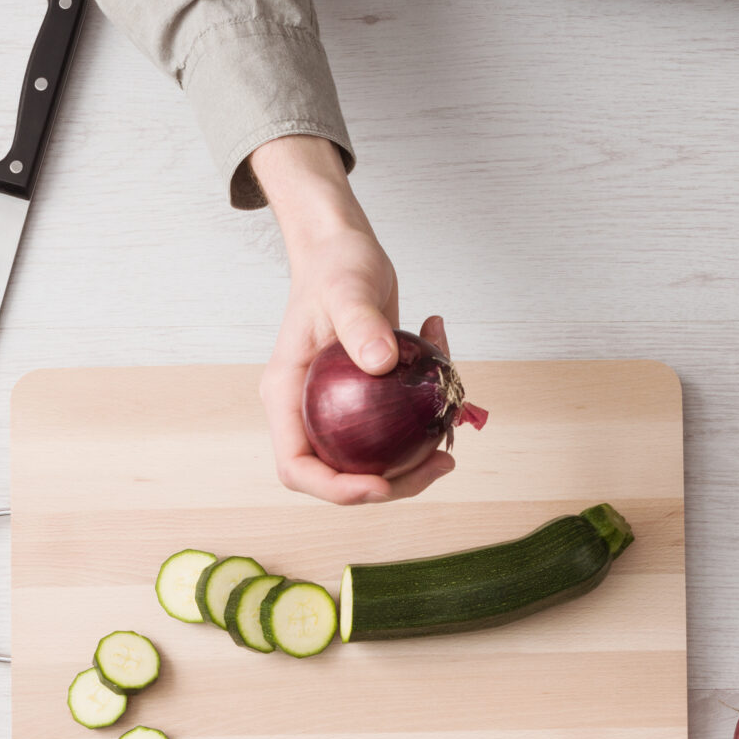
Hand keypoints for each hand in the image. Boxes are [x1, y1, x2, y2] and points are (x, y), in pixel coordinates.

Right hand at [249, 134, 455, 504]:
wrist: (342, 250)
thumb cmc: (335, 264)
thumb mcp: (346, 288)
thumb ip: (361, 323)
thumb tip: (380, 364)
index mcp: (287, 395)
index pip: (297, 466)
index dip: (335, 488)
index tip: (380, 482)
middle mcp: (306, 410)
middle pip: (337, 474)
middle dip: (388, 485)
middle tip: (439, 465)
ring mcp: (333, 409)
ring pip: (368, 461)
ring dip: (413, 463)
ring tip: (451, 441)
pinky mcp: (362, 402)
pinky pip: (390, 430)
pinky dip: (424, 418)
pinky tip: (448, 374)